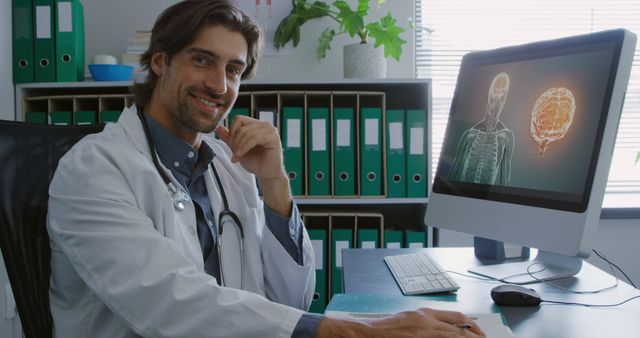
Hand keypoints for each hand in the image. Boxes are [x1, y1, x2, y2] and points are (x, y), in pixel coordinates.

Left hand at [214, 115, 284, 179]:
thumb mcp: (238, 148)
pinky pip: (255, 138)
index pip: (239, 119)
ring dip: (239, 145)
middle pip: (242, 125)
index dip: (232, 131)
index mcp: (256, 125)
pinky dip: (245, 147)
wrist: (265, 174)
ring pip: (247, 131)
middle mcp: (264, 125)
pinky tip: (242, 154)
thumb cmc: (255, 162)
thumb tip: (217, 127)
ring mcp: (270, 130)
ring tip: (237, 156)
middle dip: (235, 141)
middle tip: (234, 153)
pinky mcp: (273, 137)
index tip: (231, 145)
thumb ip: (229, 137)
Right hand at [317, 308, 485, 337]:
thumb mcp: (407, 321)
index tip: (479, 334)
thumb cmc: (382, 330)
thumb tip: (444, 331)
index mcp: (424, 313)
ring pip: (455, 337)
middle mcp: (427, 321)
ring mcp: (424, 332)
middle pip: (461, 328)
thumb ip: (425, 325)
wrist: (364, 333)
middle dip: (475, 337)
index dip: (472, 326)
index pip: (457, 317)